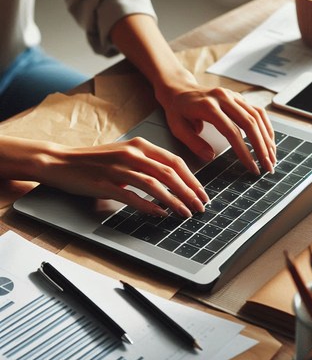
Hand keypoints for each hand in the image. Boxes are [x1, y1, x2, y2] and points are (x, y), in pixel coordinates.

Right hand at [36, 138, 208, 216]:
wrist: (62, 162)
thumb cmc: (97, 160)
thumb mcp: (126, 153)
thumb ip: (149, 163)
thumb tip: (175, 180)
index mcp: (141, 145)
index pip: (175, 162)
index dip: (192, 179)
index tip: (202, 194)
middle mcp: (132, 154)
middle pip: (169, 174)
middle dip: (189, 192)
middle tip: (200, 207)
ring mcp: (119, 168)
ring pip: (154, 185)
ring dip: (173, 201)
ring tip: (185, 213)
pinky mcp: (106, 183)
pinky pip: (133, 197)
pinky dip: (150, 207)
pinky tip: (160, 214)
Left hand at [160, 83, 276, 174]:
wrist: (179, 89)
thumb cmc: (177, 110)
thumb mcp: (177, 128)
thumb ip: (194, 143)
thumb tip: (211, 157)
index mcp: (208, 106)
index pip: (232, 131)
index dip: (244, 151)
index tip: (252, 167)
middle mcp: (224, 98)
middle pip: (250, 123)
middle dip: (262, 147)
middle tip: (268, 167)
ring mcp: (233, 96)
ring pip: (257, 116)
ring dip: (267, 138)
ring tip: (272, 157)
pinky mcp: (238, 97)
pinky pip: (257, 111)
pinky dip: (266, 127)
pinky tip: (270, 141)